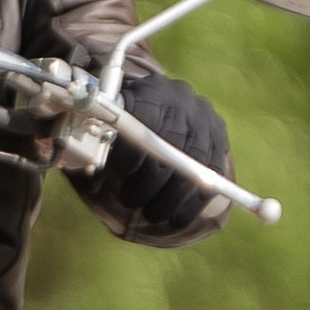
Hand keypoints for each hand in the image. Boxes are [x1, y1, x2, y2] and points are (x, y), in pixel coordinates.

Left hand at [97, 70, 231, 229]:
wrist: (163, 107)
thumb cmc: (126, 122)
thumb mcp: (109, 122)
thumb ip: (97, 141)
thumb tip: (89, 174)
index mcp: (150, 92)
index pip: (144, 121)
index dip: (133, 155)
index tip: (121, 178)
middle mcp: (182, 101)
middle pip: (171, 145)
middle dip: (150, 182)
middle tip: (131, 202)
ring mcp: (205, 120)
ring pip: (195, 164)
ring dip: (172, 197)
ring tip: (152, 214)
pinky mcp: (220, 139)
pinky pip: (213, 175)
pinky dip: (194, 202)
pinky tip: (177, 218)